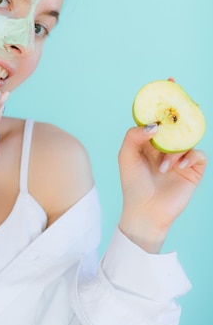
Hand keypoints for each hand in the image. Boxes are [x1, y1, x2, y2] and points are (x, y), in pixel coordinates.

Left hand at [118, 125, 206, 252]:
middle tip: (167, 128)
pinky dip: (191, 157)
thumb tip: (154, 126)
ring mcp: (180, 160)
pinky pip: (199, 155)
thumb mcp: (126, 156)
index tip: (157, 113)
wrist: (145, 211)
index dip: (157, 116)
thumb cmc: (133, 184)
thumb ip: (133, 136)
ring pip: (186, 141)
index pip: (157, 123)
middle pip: (175, 129)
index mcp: (150, 143)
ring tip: (163, 168)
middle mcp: (166, 149)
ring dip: (176, 151)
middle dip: (172, 128)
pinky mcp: (192, 171)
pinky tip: (180, 166)